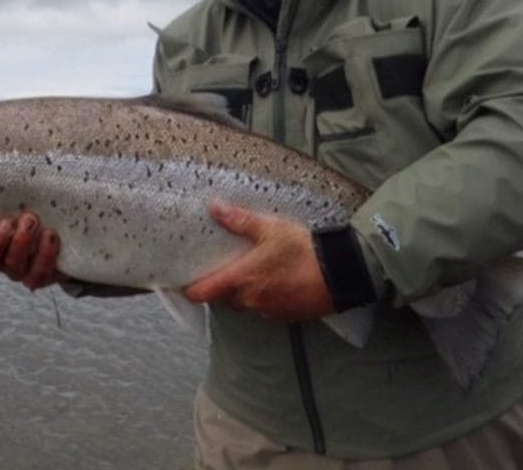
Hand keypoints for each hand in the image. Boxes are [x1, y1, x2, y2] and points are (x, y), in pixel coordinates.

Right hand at [0, 211, 61, 289]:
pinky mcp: (41, 276)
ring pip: (13, 265)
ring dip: (21, 241)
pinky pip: (38, 272)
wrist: (66, 234)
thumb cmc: (34, 213)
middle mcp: (1, 261)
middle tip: (9, 222)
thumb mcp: (17, 204)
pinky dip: (44, 253)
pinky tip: (49, 235)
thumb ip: (2, 200)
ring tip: (31, 220)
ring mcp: (20, 271)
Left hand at [183, 201, 334, 319]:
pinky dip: (262, 297)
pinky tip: (272, 281)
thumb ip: (240, 220)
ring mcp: (268, 310)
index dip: (188, 289)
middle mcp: (250, 300)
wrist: (340, 273)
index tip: (182, 282)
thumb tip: (214, 207)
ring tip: (247, 272)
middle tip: (220, 268)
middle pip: (222, 299)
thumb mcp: (271, 228)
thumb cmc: (302, 249)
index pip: (202, 293)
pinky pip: (264, 308)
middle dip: (218, 287)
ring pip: (244, 305)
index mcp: (241, 280)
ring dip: (241, 293)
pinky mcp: (285, 315)